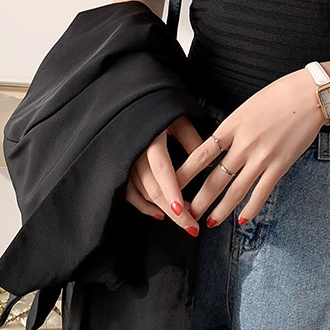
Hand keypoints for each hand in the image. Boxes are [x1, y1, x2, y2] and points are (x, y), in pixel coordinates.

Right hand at [124, 114, 203, 234]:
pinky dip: (144, 206)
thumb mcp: (178, 116)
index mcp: (150, 138)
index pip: (161, 169)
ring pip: (142, 194)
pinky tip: (160, 214)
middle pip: (153, 188)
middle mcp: (134, 153)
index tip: (184, 210)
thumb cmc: (159, 107)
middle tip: (193, 227)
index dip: (172, 191)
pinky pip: (129, 193)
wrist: (131, 101)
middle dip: (173, 211)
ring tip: (185, 221)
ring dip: (163, 210)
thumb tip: (210, 164)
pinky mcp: (120, 168)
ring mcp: (125, 162)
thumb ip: (192, 138)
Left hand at [175, 68, 325, 226]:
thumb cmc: (278, 96)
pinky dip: (251, 208)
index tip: (170, 185)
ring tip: (209, 222)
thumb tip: (218, 146)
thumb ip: (232, 128)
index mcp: (231, 126)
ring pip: (235, 190)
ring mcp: (262, 156)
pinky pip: (262, 192)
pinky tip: (242, 219)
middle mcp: (243, 144)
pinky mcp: (280, 165)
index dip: (184, 173)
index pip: (201, 154)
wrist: (309, 94)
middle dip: (198, 200)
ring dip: (220, 209)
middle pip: (214, 178)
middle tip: (184, 214)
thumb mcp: (246, 107)